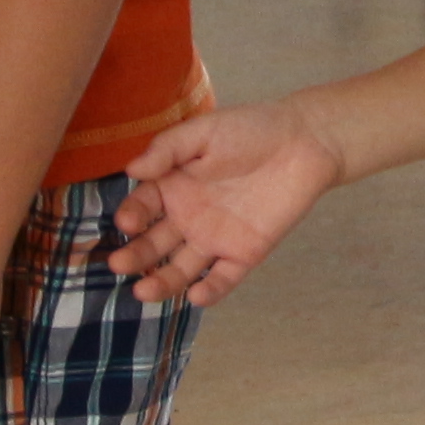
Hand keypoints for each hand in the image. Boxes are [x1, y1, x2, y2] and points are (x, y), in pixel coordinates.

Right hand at [116, 103, 342, 308]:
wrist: (304, 143)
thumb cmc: (251, 130)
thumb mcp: (204, 132)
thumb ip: (169, 149)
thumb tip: (132, 169)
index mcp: (172, 186)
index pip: (142, 206)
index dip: (132, 215)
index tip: (127, 222)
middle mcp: (187, 217)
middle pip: (154, 244)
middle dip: (136, 256)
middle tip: (120, 265)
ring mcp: (213, 238)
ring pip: (181, 268)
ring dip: (163, 282)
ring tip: (144, 293)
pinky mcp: (243, 254)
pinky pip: (223, 278)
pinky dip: (211, 290)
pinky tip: (197, 295)